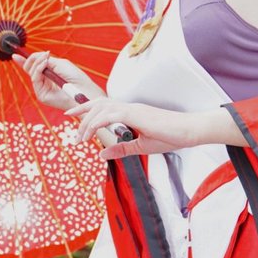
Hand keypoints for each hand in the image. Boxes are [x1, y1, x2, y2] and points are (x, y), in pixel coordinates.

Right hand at [12, 51, 104, 110]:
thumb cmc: (75, 77)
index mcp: (48, 74)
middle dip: (32, 59)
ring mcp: (42, 89)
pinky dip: (38, 70)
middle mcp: (44, 81)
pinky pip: (35, 79)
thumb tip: (34, 56)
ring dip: (37, 63)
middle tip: (41, 55)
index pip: (33, 67)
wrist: (83, 90)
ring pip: (31, 73)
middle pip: (29, 69)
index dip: (24, 60)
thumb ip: (45, 60)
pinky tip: (44, 65)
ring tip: (45, 59)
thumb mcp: (59, 63)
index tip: (15, 54)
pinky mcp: (41, 95)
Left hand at [65, 98, 193, 158]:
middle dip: (81, 109)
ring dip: (87, 122)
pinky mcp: (136, 114)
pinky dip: (97, 123)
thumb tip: (102, 154)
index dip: (87, 108)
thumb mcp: (141, 147)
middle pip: (98, 103)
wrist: (189, 131)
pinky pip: (111, 115)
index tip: (73, 115)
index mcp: (130, 112)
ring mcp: (132, 109)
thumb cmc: (170, 137)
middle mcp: (129, 107)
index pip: (104, 106)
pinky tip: (90, 133)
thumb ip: (121, 149)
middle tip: (68, 118)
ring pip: (101, 109)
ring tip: (80, 137)